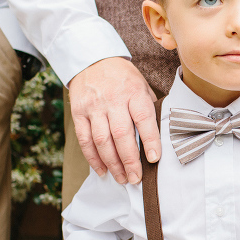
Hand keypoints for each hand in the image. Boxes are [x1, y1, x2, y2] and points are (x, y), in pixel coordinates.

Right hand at [69, 57, 159, 184]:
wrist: (92, 60)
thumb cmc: (123, 78)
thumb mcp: (141, 85)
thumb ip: (148, 109)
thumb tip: (160, 137)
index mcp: (133, 92)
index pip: (143, 118)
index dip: (149, 140)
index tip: (154, 159)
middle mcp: (113, 100)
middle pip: (121, 134)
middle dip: (129, 160)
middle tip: (136, 178)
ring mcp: (94, 107)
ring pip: (102, 140)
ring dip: (112, 163)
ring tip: (122, 178)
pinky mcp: (79, 112)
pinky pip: (85, 139)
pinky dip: (93, 158)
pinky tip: (102, 170)